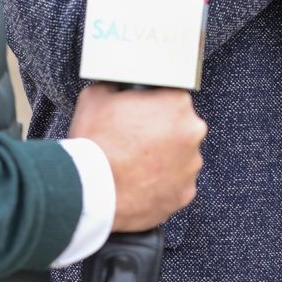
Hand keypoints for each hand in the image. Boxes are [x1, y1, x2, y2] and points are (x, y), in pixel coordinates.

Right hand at [69, 84, 206, 233]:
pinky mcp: (185, 193)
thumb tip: (118, 89)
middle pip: (181, 128)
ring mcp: (191, 165)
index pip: (172, 97)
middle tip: (135, 141)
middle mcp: (192, 133)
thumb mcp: (96, 96)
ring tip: (135, 164)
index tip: (141, 115)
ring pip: (180, 158)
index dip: (154, 106)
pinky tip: (140, 183)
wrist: (89, 189)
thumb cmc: (94, 143)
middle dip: (162, 133)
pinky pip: (176, 185)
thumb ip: (117, 88)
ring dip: (163, 159)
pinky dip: (161, 184)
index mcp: (177, 104)